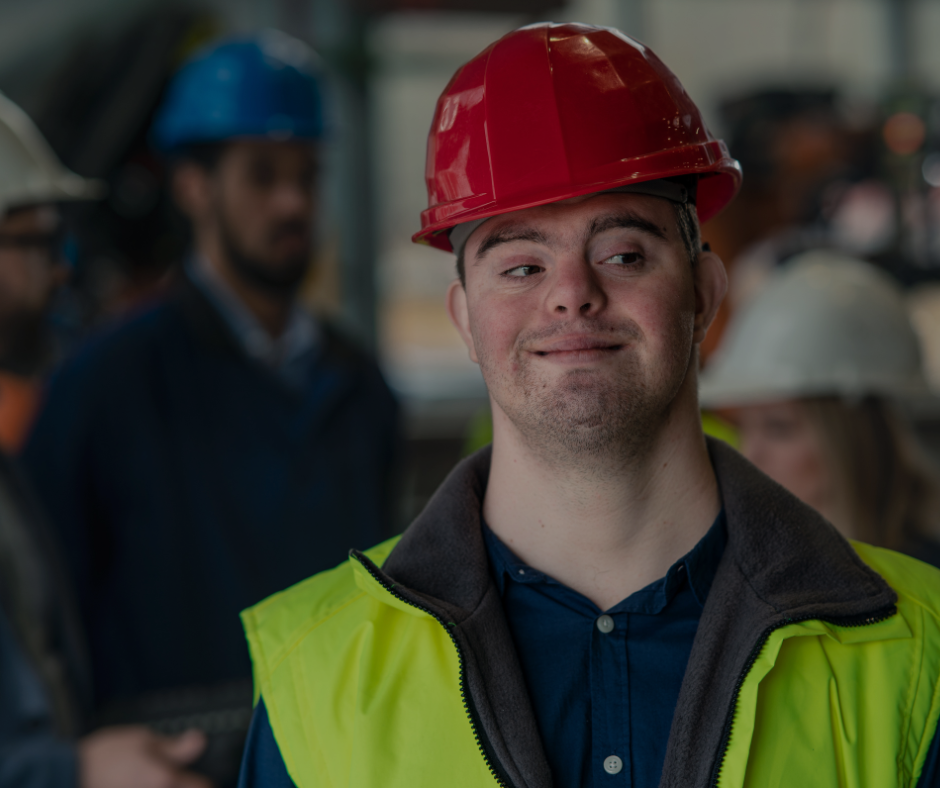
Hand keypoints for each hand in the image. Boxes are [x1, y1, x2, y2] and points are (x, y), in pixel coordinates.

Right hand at [78, 726, 211, 787]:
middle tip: (175, 779)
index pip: (204, 787)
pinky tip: (138, 787)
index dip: (202, 781)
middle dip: (185, 786)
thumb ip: (174, 746)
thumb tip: (199, 741)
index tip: (196, 778)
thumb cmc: (100, 760)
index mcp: (166, 780)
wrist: (65, 779)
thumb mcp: (141, 740)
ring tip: (148, 783)